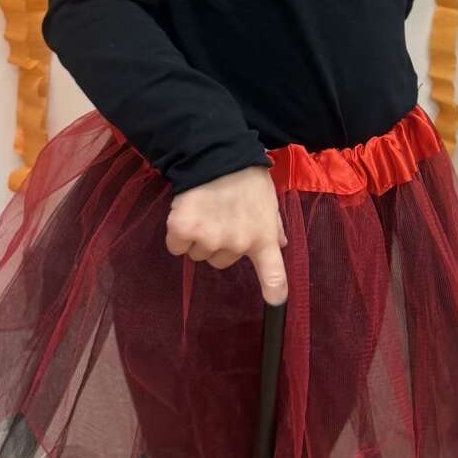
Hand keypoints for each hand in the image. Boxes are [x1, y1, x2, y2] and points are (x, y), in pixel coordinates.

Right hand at [165, 166, 288, 303]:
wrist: (216, 155)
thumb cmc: (246, 177)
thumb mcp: (268, 200)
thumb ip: (273, 225)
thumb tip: (280, 244)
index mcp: (263, 237)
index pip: (273, 274)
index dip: (274, 291)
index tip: (276, 302)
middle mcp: (238, 244)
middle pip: (221, 261)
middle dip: (218, 242)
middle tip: (220, 215)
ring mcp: (210, 240)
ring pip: (198, 254)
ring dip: (198, 236)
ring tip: (205, 209)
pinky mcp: (184, 231)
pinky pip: (177, 247)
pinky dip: (178, 234)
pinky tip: (187, 212)